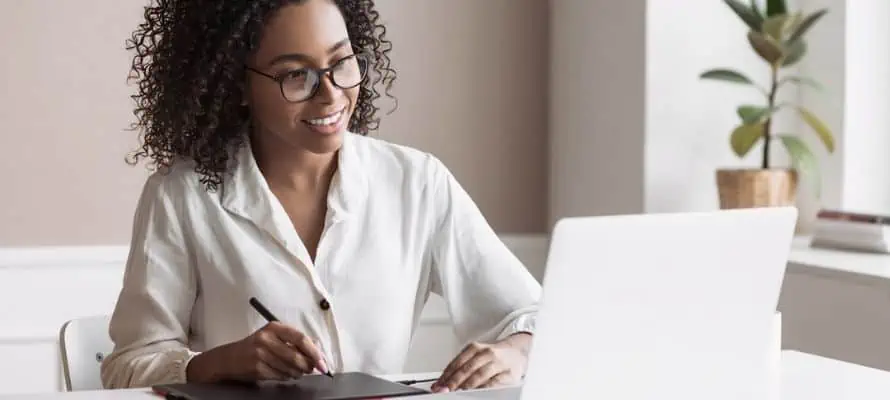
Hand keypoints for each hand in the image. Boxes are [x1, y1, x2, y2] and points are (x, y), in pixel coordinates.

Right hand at [187, 322, 328, 381]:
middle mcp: (266, 338)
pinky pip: (280, 376)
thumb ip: (292, 342)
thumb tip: (316, 353)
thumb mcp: (272, 337)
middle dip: (308, 366)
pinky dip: (286, 377)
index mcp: (274, 327)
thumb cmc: (255, 346)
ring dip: (297, 373)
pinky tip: (283, 374)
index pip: (300, 338)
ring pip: (290, 368)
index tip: (322, 362)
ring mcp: (260, 354)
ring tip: (296, 372)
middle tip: (311, 369)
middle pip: (297, 356)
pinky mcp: (257, 368)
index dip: (314, 352)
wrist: (229, 358)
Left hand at [431, 333, 531, 392]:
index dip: (446, 375)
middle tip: (444, 390)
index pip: (457, 362)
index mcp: (475, 348)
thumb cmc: (493, 356)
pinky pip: (494, 382)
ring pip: (479, 375)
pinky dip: (483, 388)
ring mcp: (498, 363)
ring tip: (457, 392)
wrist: (517, 351)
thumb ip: (460, 367)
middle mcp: (486, 353)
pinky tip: (475, 392)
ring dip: (466, 385)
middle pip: (467, 368)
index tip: (438, 385)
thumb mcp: (475, 356)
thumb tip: (442, 382)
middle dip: (453, 381)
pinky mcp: (508, 373)